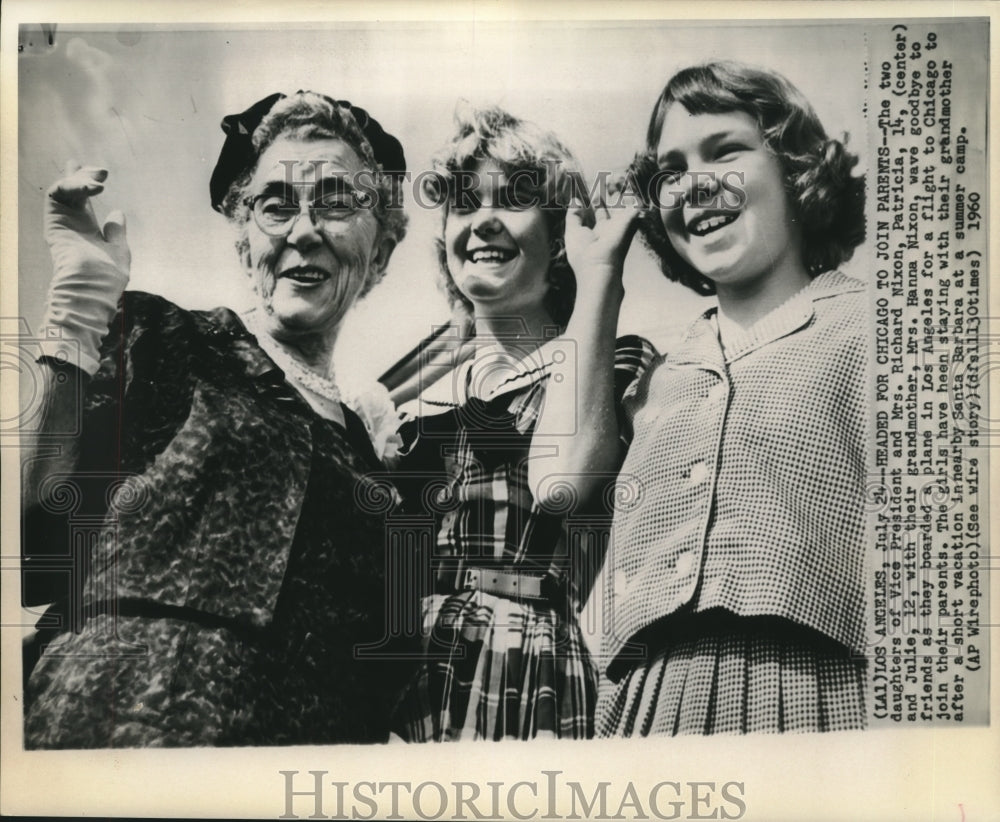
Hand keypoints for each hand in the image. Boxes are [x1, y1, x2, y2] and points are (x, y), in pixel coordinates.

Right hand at [41, 162, 130, 373]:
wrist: (92, 290)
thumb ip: (116, 233)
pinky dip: (71, 185)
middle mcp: (72, 223)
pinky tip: (90, 188)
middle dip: (85, 175)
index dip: (87, 184)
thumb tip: (117, 213)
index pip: (85, 202)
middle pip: (72, 190)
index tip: (97, 171)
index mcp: (88, 231)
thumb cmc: (106, 281)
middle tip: (103, 172)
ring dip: (81, 179)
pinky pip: (56, 194)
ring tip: (99, 183)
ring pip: (64, 188)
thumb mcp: (119, 252)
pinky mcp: (54, 221)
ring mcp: (62, 222)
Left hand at [564, 182, 642, 301]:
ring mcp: (621, 224)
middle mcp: (611, 227)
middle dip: (608, 191)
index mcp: (597, 231)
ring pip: (623, 202)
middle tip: (604, 178)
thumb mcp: (572, 233)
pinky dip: (630, 192)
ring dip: (620, 188)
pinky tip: (624, 180)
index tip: (591, 185)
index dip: (596, 199)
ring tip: (615, 175)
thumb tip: (575, 200)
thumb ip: (574, 215)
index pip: (599, 211)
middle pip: (612, 205)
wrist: (600, 269)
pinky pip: (633, 203)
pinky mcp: (630, 221)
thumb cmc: (583, 256)